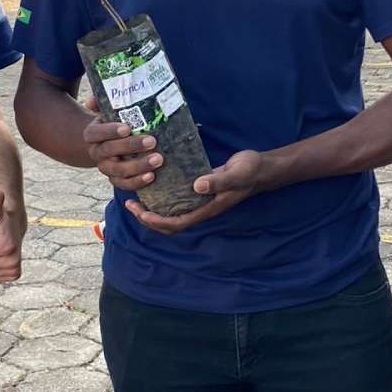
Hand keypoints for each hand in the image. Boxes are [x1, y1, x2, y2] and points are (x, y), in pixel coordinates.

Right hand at [82, 93, 163, 191]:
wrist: (113, 142)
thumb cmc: (116, 122)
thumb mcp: (110, 110)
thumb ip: (105, 101)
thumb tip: (92, 100)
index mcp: (92, 134)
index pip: (96, 133)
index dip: (110, 131)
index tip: (127, 127)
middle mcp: (96, 152)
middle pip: (109, 151)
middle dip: (131, 146)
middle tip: (152, 141)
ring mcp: (106, 168)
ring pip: (118, 170)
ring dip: (138, 166)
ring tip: (158, 159)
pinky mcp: (116, 179)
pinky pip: (124, 184)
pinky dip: (137, 182)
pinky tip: (152, 176)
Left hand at [124, 150, 268, 233]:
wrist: (261, 168)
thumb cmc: (250, 171)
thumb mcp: (235, 174)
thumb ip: (217, 181)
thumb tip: (196, 186)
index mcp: (207, 209)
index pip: (177, 224)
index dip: (157, 222)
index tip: (141, 212)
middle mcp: (200, 208)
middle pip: (169, 223)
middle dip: (147, 217)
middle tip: (130, 204)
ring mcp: (199, 200)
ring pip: (171, 211)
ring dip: (152, 208)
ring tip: (135, 197)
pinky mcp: (199, 189)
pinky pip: (176, 198)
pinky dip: (162, 196)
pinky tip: (153, 183)